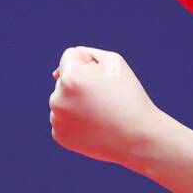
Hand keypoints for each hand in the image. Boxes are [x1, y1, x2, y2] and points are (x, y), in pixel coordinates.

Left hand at [49, 46, 162, 169]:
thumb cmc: (128, 95)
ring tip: (101, 113)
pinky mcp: (60, 136)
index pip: (70, 57)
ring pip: (63, 99)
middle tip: (106, 99)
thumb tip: (55, 74)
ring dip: (77, 102)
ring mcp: (57, 120)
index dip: (90, 65)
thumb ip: (83, 55)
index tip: (105, 80)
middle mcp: (57, 99)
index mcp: (70, 78)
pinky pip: (64, 118)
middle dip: (82, 84)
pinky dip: (76, 120)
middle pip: (65, 80)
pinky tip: (94, 126)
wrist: (138, 137)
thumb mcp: (113, 62)